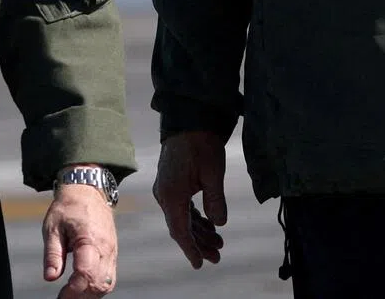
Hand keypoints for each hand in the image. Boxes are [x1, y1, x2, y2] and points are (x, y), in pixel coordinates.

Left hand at [42, 183, 117, 296]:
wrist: (88, 190)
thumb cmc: (68, 208)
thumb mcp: (53, 228)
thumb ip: (53, 254)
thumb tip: (51, 277)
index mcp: (91, 239)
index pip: (86, 273)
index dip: (73, 291)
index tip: (59, 296)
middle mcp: (106, 247)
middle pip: (99, 283)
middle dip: (81, 297)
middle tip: (63, 297)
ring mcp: (111, 250)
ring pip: (107, 283)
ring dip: (91, 294)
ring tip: (71, 295)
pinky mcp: (112, 252)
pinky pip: (109, 277)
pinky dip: (97, 287)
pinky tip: (82, 289)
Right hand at [153, 130, 227, 268]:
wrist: (189, 120)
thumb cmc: (201, 143)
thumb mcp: (213, 172)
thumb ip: (215, 199)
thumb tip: (219, 223)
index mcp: (172, 195)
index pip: (179, 230)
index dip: (191, 249)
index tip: (200, 264)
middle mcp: (165, 196)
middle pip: (181, 227)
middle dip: (199, 243)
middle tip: (217, 256)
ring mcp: (167, 190)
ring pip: (182, 218)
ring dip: (199, 231)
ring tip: (218, 243)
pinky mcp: (172, 184)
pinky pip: (182, 208)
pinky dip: (195, 218)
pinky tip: (209, 225)